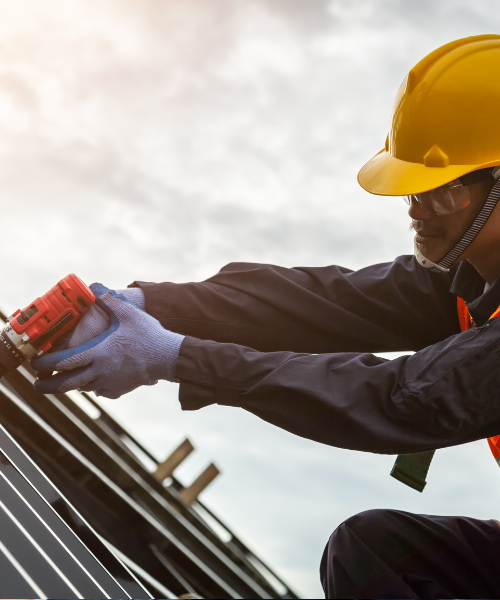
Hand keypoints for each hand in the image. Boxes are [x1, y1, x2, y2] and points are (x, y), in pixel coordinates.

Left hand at [31, 284, 183, 398]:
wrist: (168, 357)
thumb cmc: (148, 334)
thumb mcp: (128, 312)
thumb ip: (109, 299)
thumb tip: (95, 286)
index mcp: (98, 353)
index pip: (63, 362)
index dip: (46, 363)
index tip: (36, 363)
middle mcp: (100, 371)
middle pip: (66, 384)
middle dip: (48, 385)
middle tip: (38, 384)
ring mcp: (110, 382)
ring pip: (83, 388)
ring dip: (71, 384)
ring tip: (65, 378)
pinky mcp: (121, 389)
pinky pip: (101, 392)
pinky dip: (94, 387)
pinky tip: (96, 381)